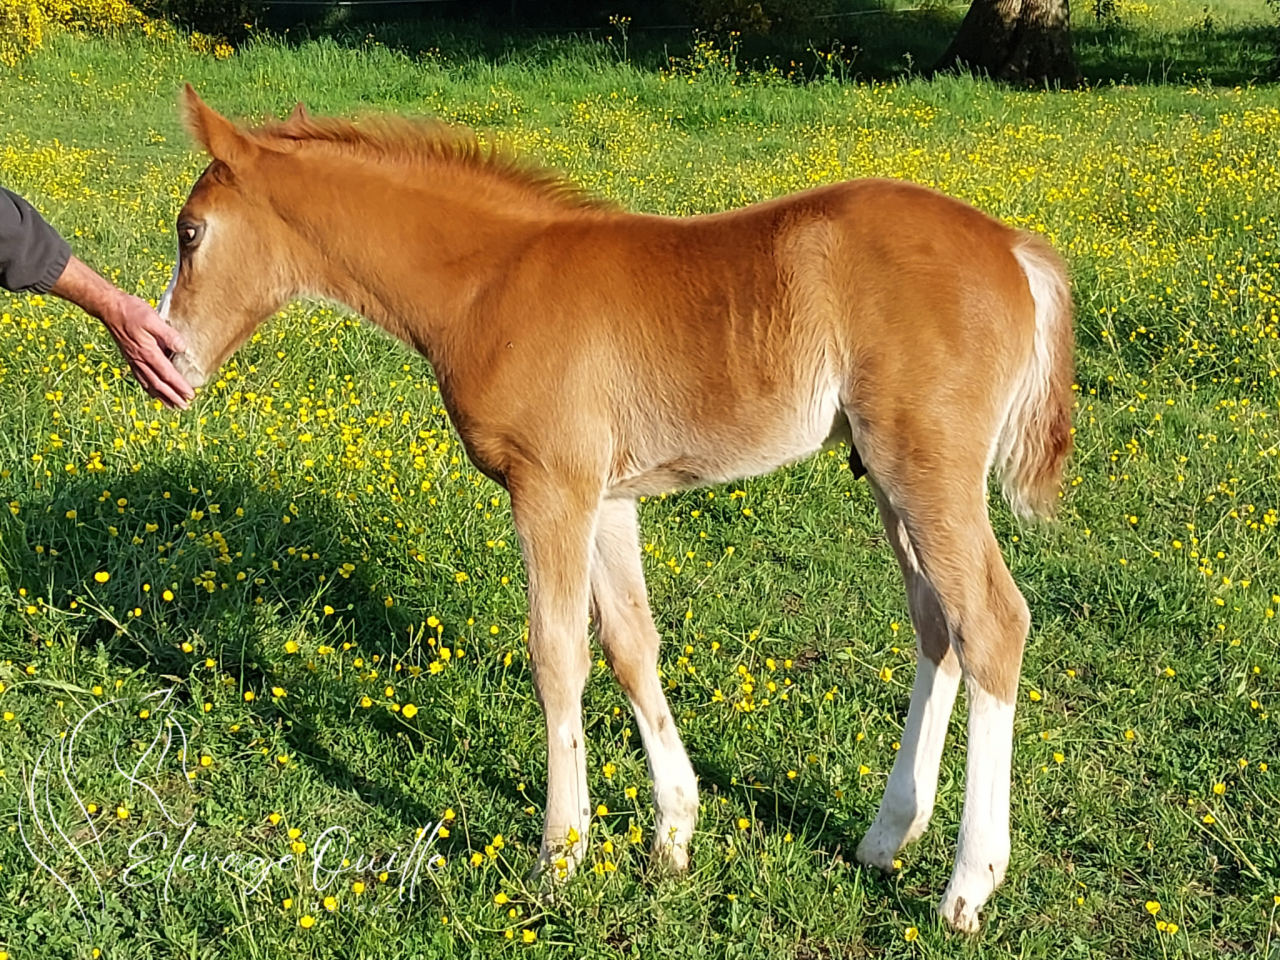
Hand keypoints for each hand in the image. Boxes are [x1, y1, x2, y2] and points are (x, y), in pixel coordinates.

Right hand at [49, 256, 194, 408]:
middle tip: (185, 406)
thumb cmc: (132, 311)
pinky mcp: (130, 358)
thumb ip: (168, 334)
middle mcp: (140, 360)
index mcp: (148, 352)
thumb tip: (183, 348)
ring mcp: (134, 360)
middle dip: (172, 396)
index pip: (167, 374)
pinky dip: (149, 388)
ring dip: (162, 396)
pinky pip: (141, 378)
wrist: (109, 308)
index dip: (179, 386)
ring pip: (149, 384)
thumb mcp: (152, 319)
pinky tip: (153, 392)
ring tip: (173, 406)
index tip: (190, 395)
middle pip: (158, 384)